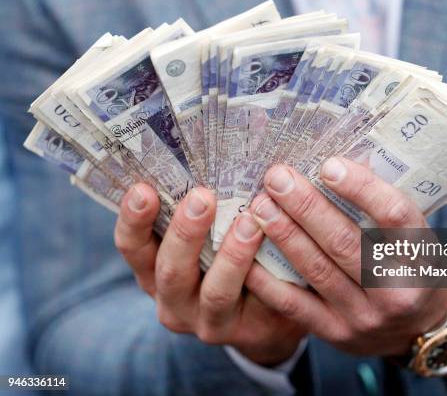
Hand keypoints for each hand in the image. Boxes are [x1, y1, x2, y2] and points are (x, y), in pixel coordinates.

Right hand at [114, 184, 304, 365]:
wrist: (266, 315)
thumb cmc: (230, 260)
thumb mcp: (206, 240)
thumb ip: (202, 212)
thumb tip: (206, 155)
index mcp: (154, 271)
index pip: (132, 247)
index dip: (133, 219)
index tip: (142, 188)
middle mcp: (171, 300)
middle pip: (169, 270)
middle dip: (184, 232)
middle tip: (202, 197)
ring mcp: (204, 321)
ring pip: (214, 292)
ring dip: (231, 255)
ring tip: (249, 222)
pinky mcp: (238, 331)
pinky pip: (255, 303)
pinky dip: (263, 275)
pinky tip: (274, 247)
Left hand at [245, 158, 446, 377]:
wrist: (421, 332)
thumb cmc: (416, 271)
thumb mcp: (418, 240)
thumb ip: (384, 211)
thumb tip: (337, 166)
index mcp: (423, 258)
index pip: (395, 216)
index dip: (362, 189)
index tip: (329, 164)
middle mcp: (396, 291)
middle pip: (345, 242)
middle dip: (306, 207)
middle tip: (277, 178)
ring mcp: (364, 317)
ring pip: (316, 270)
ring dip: (284, 234)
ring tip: (260, 206)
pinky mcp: (336, 333)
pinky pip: (294, 304)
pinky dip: (268, 277)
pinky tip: (250, 252)